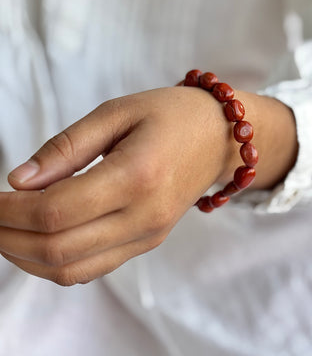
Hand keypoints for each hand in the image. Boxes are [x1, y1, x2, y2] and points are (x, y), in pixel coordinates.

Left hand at [1, 86, 297, 284]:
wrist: (218, 138)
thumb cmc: (171, 115)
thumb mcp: (118, 112)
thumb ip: (67, 147)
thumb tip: (19, 180)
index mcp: (137, 176)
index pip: (56, 211)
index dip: (10, 210)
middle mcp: (144, 216)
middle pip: (58, 249)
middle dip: (8, 236)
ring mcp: (148, 234)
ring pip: (71, 270)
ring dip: (27, 256)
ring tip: (8, 228)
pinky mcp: (148, 241)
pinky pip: (92, 268)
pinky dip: (55, 262)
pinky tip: (41, 238)